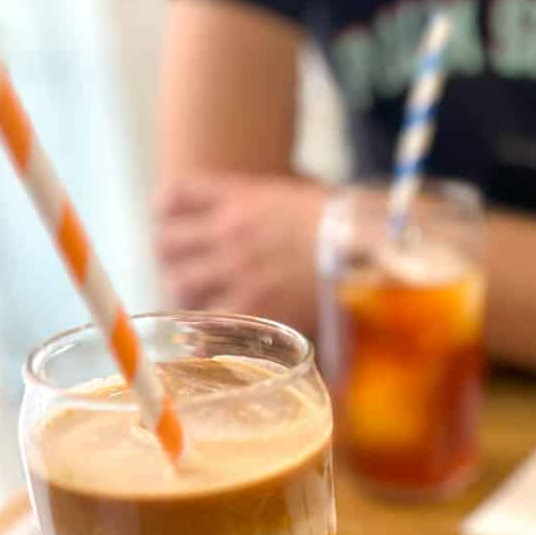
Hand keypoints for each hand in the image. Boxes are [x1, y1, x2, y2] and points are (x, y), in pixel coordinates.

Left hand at [154, 174, 327, 329]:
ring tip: (202, 304)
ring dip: (185, 295)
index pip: (172, 197)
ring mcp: (237, 270)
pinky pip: (206, 322)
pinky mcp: (252, 307)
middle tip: (185, 271)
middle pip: (165, 243)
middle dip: (171, 260)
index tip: (172, 226)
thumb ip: (261, 205)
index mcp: (239, 199)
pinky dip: (202, 332)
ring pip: (179, 283)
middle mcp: (229, 232)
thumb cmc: (344, 225)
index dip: (165, 215)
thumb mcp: (295, 197)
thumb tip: (248, 218)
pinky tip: (210, 337)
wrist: (370, 246)